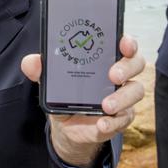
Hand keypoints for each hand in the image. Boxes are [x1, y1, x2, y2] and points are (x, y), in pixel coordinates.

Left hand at [21, 35, 145, 167]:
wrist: (67, 125)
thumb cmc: (66, 93)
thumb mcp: (52, 81)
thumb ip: (41, 70)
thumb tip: (30, 62)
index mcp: (105, 58)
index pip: (124, 44)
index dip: (128, 42)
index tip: (123, 43)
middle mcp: (120, 74)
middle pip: (136, 64)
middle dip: (127, 67)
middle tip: (113, 75)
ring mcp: (123, 95)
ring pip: (136, 91)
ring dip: (122, 98)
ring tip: (106, 105)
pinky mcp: (121, 117)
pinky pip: (124, 119)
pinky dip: (113, 122)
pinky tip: (102, 123)